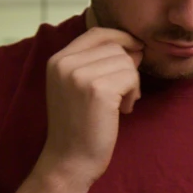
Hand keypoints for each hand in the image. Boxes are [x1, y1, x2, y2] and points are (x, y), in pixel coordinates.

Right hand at [37, 27, 143, 186]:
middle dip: (128, 68)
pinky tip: (123, 110)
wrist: (69, 161)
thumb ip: (98, 63)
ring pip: (126, 61)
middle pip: (116, 47)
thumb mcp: (77, 87)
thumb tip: (135, 46)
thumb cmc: (78, 126)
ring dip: (131, 83)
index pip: (97, 32)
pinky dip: (133, 93)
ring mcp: (80, 75)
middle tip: (122, 94)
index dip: (121, 37)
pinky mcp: (98, 90)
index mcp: (57, 59)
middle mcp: (65, 63)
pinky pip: (131, 77)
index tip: (135, 50)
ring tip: (119, 105)